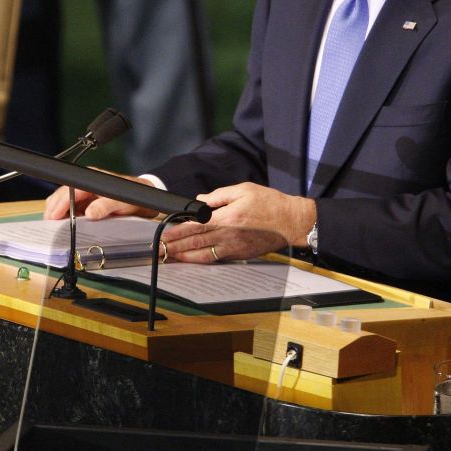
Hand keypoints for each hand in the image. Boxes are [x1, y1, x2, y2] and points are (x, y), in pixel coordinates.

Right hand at [42, 175, 157, 220]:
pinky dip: (66, 216)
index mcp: (91, 180)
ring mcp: (86, 193)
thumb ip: (106, 206)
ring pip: (64, 201)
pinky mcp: (87, 202)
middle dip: (54, 209)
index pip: (69, 191)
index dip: (59, 204)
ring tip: (54, 227)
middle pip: (62, 195)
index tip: (53, 217)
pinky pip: (71, 208)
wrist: (145, 199)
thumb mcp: (121, 202)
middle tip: (49, 226)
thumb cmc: (133, 197)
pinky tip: (64, 226)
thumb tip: (90, 213)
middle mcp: (86, 184)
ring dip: (58, 213)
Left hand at [162, 182, 315, 262]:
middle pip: (194, 243)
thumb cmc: (269, 203)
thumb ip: (219, 196)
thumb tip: (199, 201)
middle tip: (159, 250)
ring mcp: (233, 248)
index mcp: (226, 218)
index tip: (163, 235)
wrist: (291, 221)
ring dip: (184, 257)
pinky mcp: (240, 254)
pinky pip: (216, 259)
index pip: (194, 227)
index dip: (177, 232)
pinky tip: (191, 260)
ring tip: (169, 257)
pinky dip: (201, 261)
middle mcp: (227, 236)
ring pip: (203, 255)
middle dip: (174, 247)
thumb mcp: (243, 189)